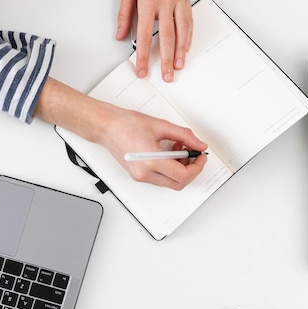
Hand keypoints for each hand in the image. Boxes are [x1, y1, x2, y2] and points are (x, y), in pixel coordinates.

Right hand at [34, 77, 206, 189]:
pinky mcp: (138, 175)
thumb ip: (184, 136)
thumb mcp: (161, 126)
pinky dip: (170, 169)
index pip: (183, 175)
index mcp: (151, 162)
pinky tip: (170, 154)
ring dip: (180, 169)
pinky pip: (161, 178)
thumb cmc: (126, 125)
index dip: (197, 166)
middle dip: (191, 170)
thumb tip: (198, 144)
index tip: (201, 156)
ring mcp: (141, 177)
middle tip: (195, 154)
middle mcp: (145, 174)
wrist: (106, 127)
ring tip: (180, 150)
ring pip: (170, 183)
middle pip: (179, 184)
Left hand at [116, 0, 192, 82]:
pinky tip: (187, 48)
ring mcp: (178, 2)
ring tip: (180, 66)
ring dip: (181, 52)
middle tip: (167, 76)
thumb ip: (124, 14)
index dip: (144, 56)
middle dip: (167, 60)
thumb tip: (120, 34)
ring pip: (182, 31)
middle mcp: (165, 3)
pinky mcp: (185, 0)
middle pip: (167, 38)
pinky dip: (189, 37)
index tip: (143, 70)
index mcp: (148, 2)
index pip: (145, 35)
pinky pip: (189, 22)